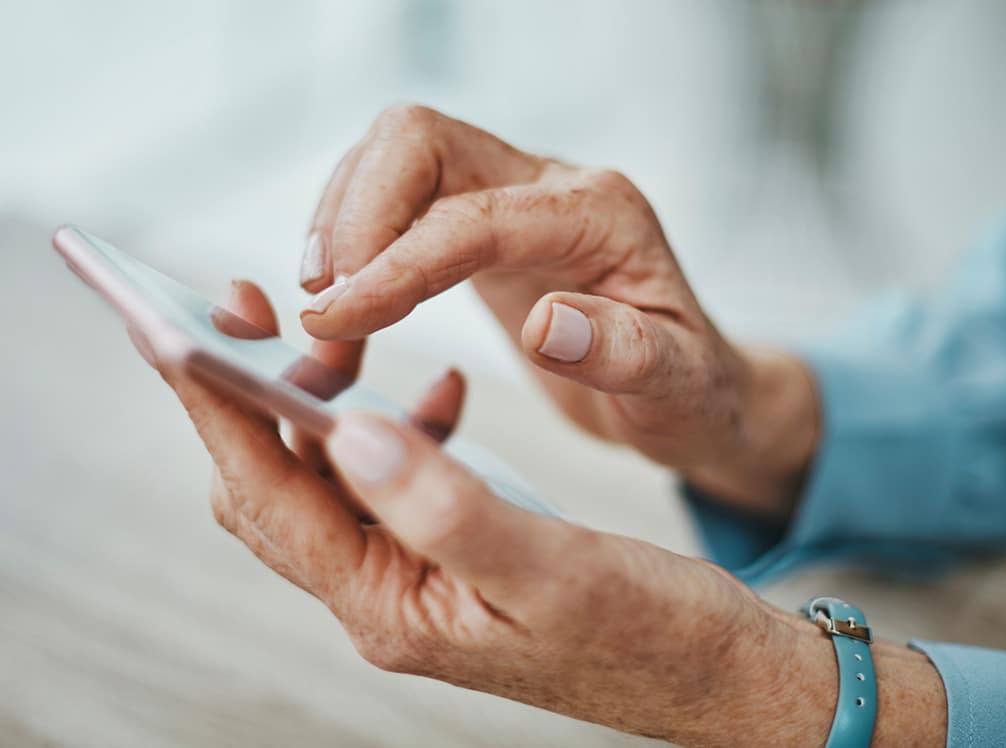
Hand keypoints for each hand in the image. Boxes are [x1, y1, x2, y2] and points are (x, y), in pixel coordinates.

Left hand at [150, 282, 944, 746]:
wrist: (715, 670)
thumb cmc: (650, 632)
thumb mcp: (553, 568)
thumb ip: (450, 506)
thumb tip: (350, 429)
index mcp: (393, 607)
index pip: (268, 497)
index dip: (217, 410)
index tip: (180, 325)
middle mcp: (389, 597)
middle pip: (277, 487)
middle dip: (255, 396)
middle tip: (263, 312)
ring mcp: (418, 579)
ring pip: (330, 479)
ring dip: (326, 404)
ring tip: (350, 340)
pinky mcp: (452, 557)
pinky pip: (393, 481)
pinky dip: (398, 423)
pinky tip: (439, 388)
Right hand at [296, 104, 818, 514]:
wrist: (694, 388)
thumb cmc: (691, 391)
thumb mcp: (679, 388)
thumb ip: (624, 353)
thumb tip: (547, 322)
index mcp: (602, 215)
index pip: (474, 215)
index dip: (395, 261)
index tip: (335, 319)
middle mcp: (552, 188)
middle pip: (419, 140)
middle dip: (353, 214)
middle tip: (323, 310)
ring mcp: (514, 199)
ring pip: (396, 159)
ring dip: (340, 228)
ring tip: (323, 319)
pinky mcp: (484, 225)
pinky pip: (398, 202)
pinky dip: (354, 245)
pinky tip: (346, 307)